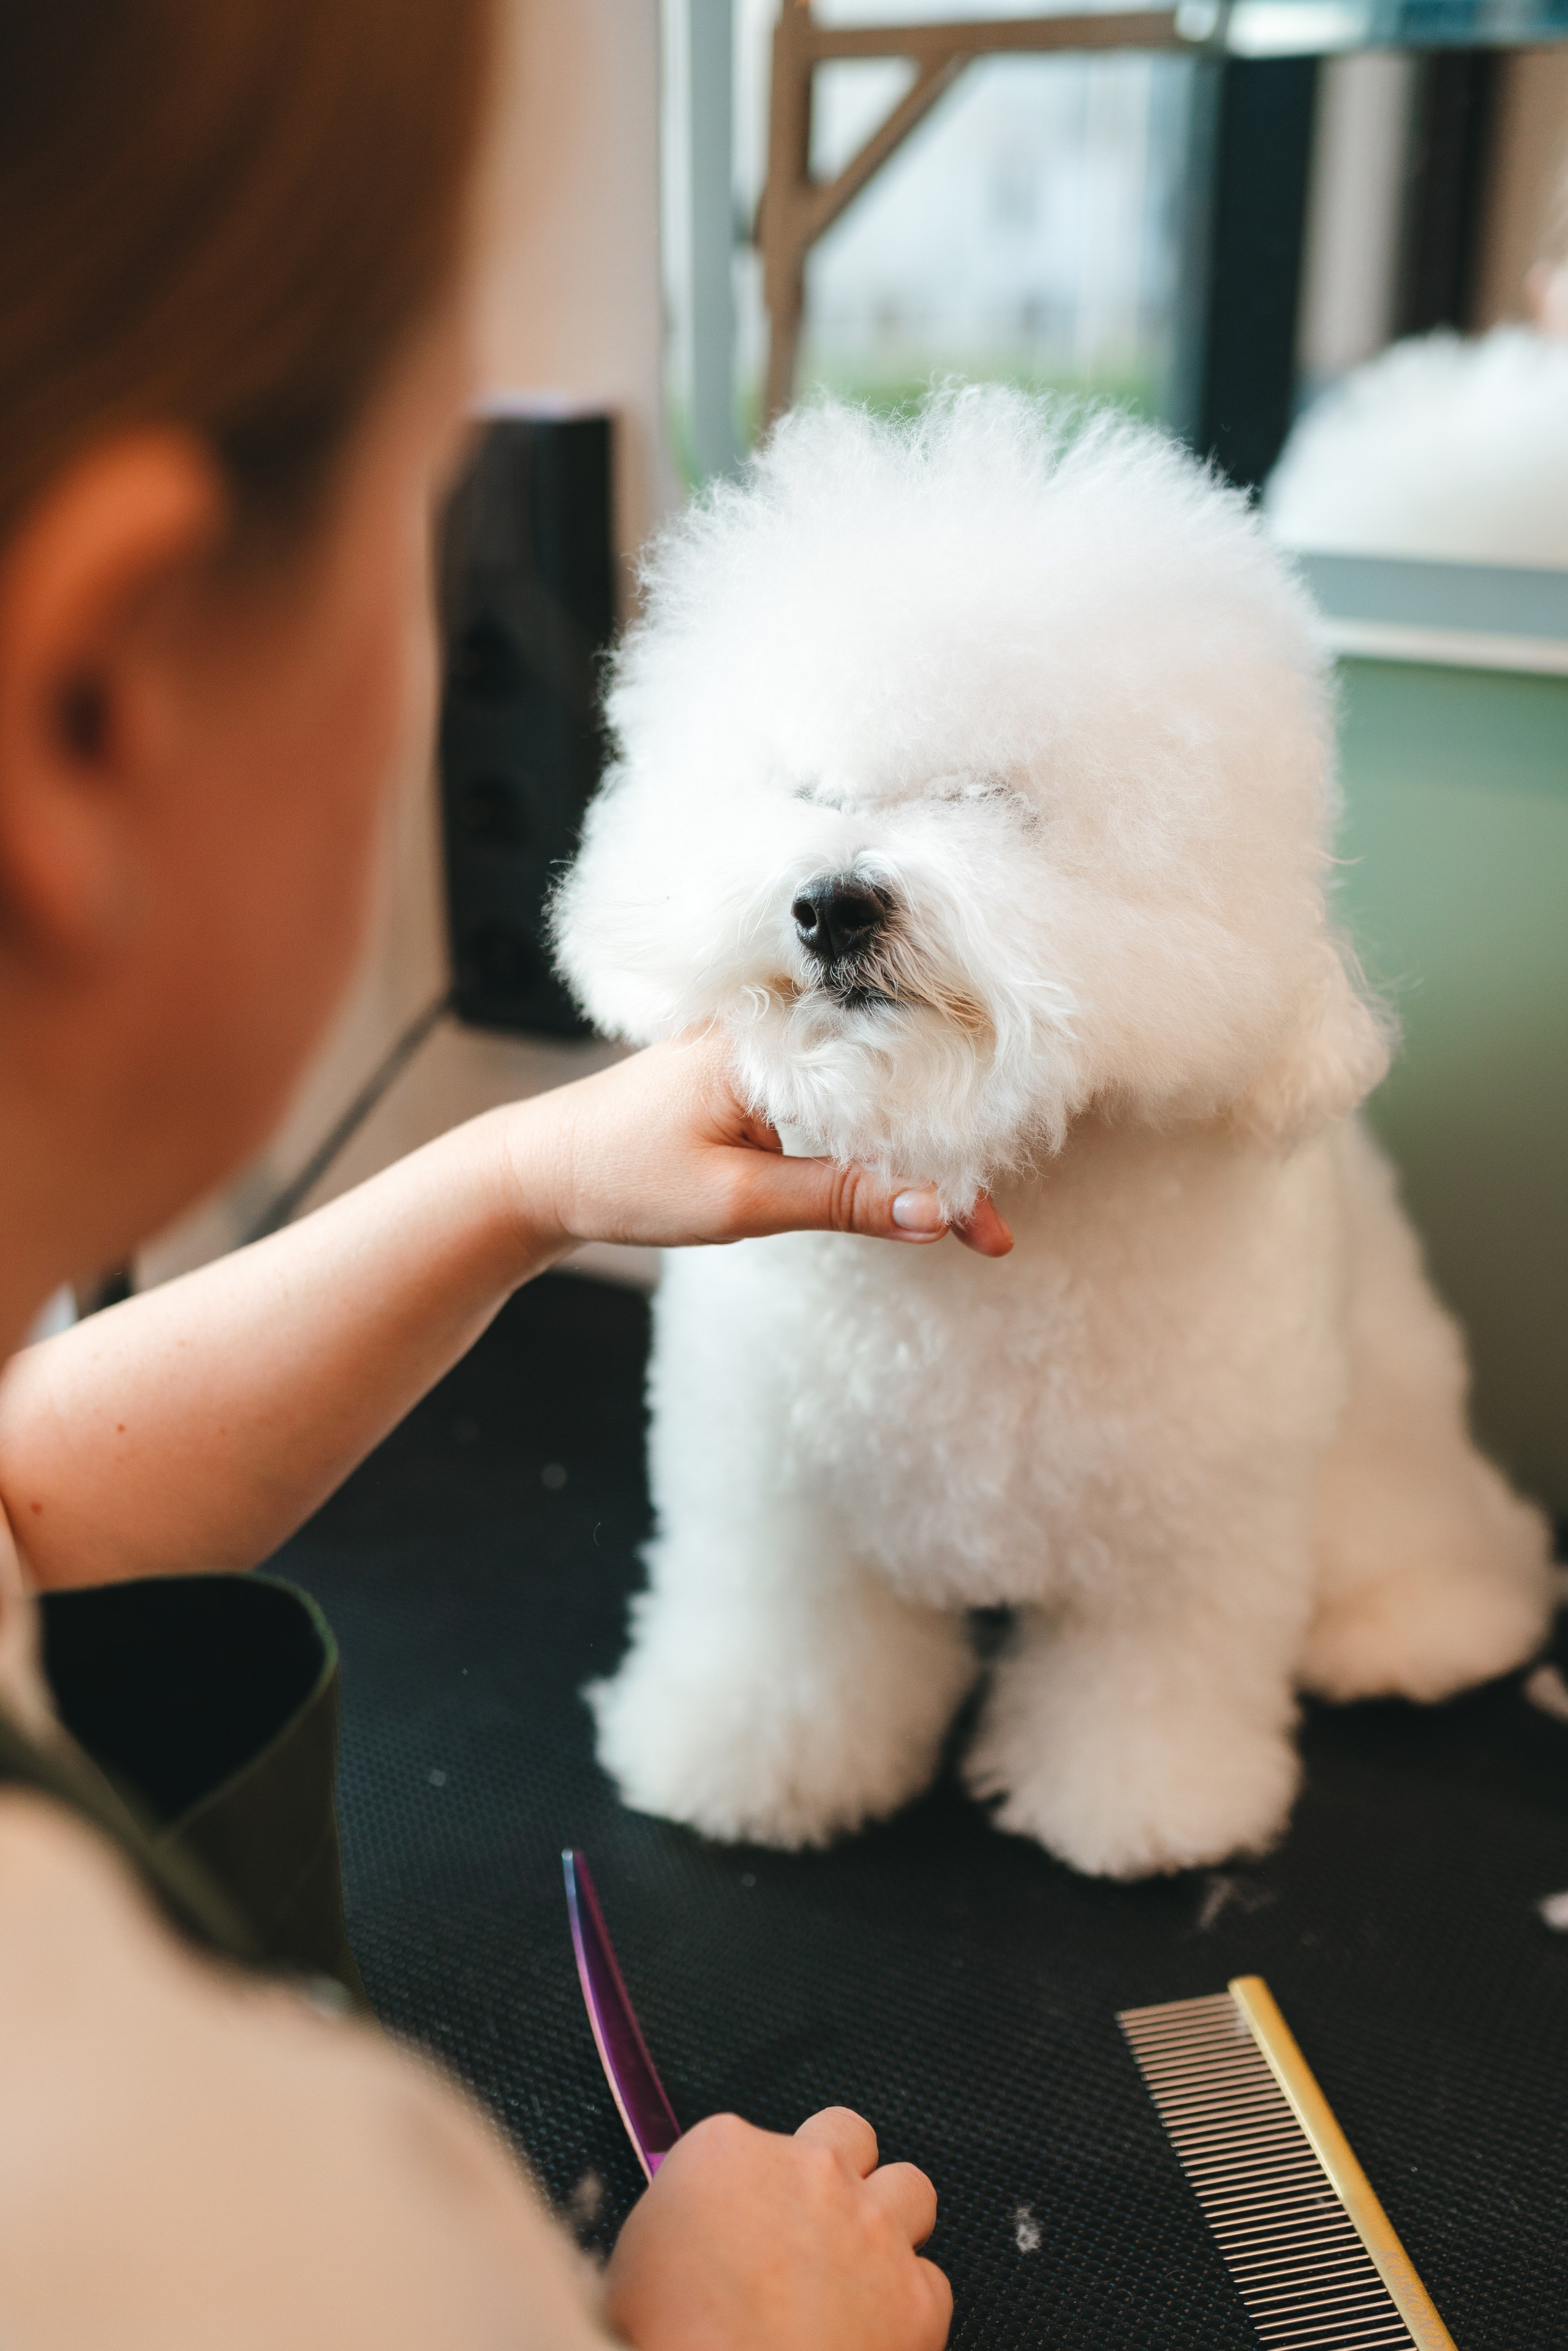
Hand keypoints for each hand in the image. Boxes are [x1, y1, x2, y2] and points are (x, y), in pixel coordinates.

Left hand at [506, 1033, 1012, 1257]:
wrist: (543, 1168)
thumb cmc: (623, 1177)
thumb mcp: (738, 1200)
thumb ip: (841, 1200)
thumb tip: (934, 1212)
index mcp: (770, 1039)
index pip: (892, 1085)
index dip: (948, 1155)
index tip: (987, 1224)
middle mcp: (774, 1023)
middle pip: (891, 1082)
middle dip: (946, 1156)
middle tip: (989, 1231)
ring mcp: (766, 1041)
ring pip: (867, 1091)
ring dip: (911, 1151)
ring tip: (966, 1213)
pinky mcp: (757, 1065)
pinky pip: (835, 1093)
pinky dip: (869, 1139)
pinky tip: (902, 1178)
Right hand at [604, 2107, 951, 2350]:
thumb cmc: (668, 2341)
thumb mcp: (633, 2265)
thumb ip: (680, 2224)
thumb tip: (696, 2238)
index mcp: (726, 2152)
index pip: (746, 2138)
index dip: (749, 2186)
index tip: (743, 2221)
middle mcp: (809, 2171)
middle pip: (845, 2134)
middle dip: (836, 2172)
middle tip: (816, 2224)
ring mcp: (871, 2227)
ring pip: (910, 2187)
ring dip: (890, 2219)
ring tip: (861, 2267)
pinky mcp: (916, 2295)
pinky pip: (931, 2281)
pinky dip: (908, 2305)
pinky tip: (874, 2332)